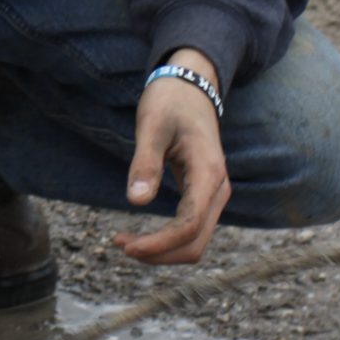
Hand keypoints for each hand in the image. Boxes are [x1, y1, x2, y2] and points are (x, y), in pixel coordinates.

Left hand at [114, 47, 230, 265]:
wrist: (190, 87)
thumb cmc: (169, 102)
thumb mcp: (151, 127)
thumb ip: (145, 163)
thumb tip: (137, 201)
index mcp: (208, 173)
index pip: (189, 225)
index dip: (159, 244)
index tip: (126, 246)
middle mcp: (218, 189)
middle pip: (195, 243)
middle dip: (159, 253)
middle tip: (120, 245)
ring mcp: (214, 194)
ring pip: (196, 242)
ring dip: (163, 251)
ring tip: (125, 242)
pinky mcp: (205, 196)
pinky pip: (192, 230)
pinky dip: (168, 241)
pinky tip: (141, 236)